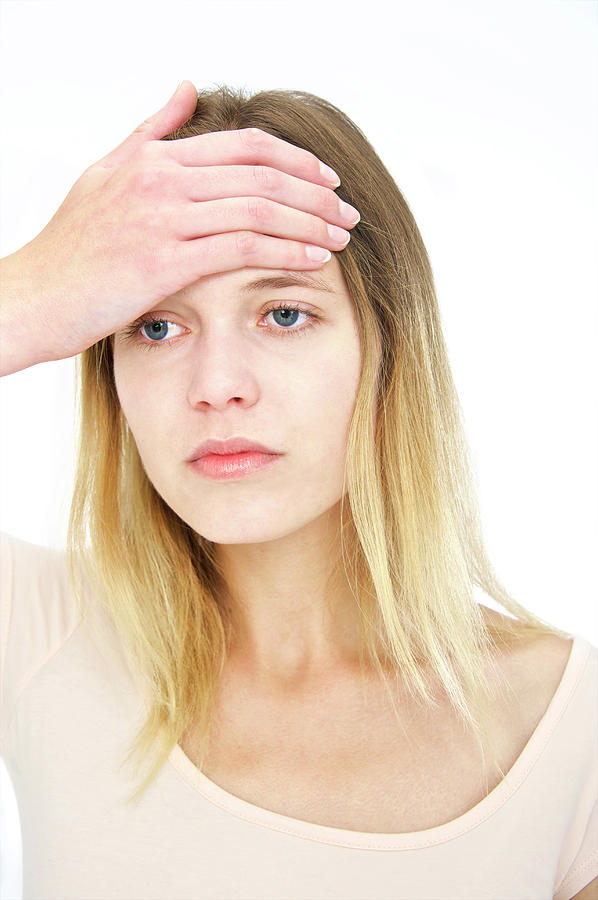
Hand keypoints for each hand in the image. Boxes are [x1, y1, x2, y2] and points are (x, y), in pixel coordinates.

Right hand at [4, 80, 358, 366]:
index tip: (327, 179)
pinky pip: (242, 248)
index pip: (245, 146)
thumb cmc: (71, 245)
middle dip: (316, 192)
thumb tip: (188, 88)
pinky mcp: (163, 262)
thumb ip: (153, 131)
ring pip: (259, 208)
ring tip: (341, 237)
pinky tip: (313, 259)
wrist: (34, 295)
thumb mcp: (108, 172)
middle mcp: (163, 180)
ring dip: (310, 222)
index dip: (296, 160)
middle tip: (348, 212)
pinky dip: (285, 251)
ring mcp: (163, 219)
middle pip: (263, 174)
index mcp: (156, 158)